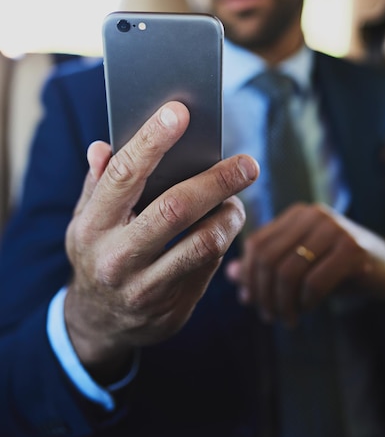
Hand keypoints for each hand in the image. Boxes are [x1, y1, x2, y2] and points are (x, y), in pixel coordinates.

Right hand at [65, 101, 258, 381]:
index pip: (124, 174)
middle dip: (217, 180)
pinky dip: (222, 240)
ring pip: (203, 242)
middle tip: (248, 163)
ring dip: (230, 215)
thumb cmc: (96, 253)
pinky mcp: (172, 309)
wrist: (98, 323)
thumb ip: (98, 183)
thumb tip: (103, 147)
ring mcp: (145, 288)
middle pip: (176, 208)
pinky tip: (222, 227)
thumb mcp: (84, 219)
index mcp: (92, 226)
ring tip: (236, 200)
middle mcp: (116, 257)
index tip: (180, 112)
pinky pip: (209, 267)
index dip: (153, 140)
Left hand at [226, 203, 384, 326]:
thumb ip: (266, 266)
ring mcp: (333, 229)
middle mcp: (312, 215)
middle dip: (263, 293)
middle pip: (268, 258)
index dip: (248, 276)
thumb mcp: (300, 263)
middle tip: (268, 316)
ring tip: (286, 318)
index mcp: (295, 215)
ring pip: (288, 271)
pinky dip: (305, 302)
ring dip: (282, 303)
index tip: (250, 301)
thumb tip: (230, 275)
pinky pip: (314, 282)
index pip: (256, 244)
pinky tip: (306, 310)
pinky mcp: (351, 249)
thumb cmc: (337, 266)